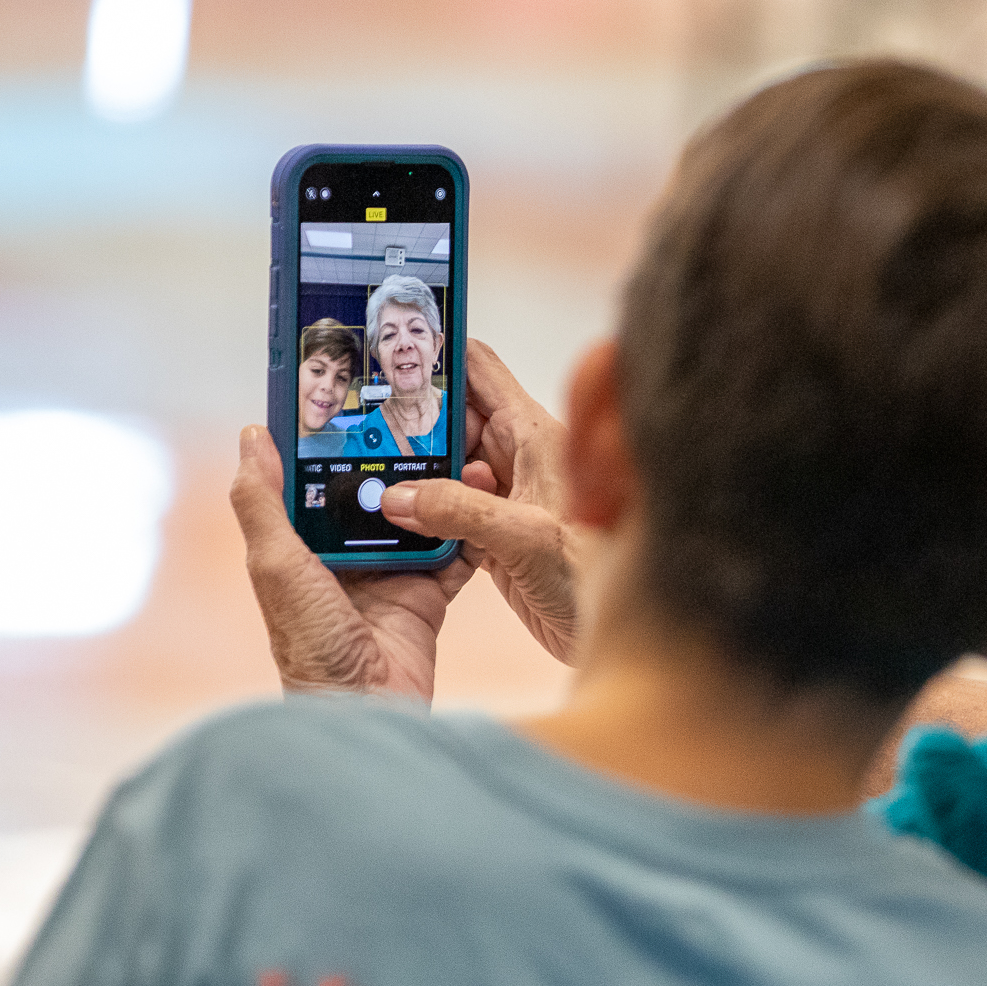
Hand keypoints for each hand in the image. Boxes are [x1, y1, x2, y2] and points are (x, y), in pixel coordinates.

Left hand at [229, 425, 476, 700]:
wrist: (369, 710)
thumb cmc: (312, 647)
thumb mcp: (278, 567)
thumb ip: (263, 504)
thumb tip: (252, 438)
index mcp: (303, 545)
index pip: (317, 479)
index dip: (333, 440)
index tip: (355, 396)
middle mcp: (347, 555)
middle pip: (376, 491)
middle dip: (400, 455)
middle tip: (426, 412)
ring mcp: (391, 572)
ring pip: (419, 513)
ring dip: (440, 484)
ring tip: (462, 445)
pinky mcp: (429, 592)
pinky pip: (454, 549)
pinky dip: (470, 525)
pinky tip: (486, 492)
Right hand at [379, 339, 583, 664]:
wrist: (628, 636)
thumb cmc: (601, 577)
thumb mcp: (527, 538)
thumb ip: (461, 512)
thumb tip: (399, 495)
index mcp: (535, 438)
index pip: (479, 372)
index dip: (438, 355)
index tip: (391, 349)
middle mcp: (521, 461)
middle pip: (454, 420)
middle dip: (411, 418)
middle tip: (358, 422)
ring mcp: (508, 499)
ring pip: (448, 468)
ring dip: (413, 471)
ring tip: (364, 469)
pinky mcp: (498, 539)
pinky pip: (449, 512)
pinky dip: (422, 514)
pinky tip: (393, 520)